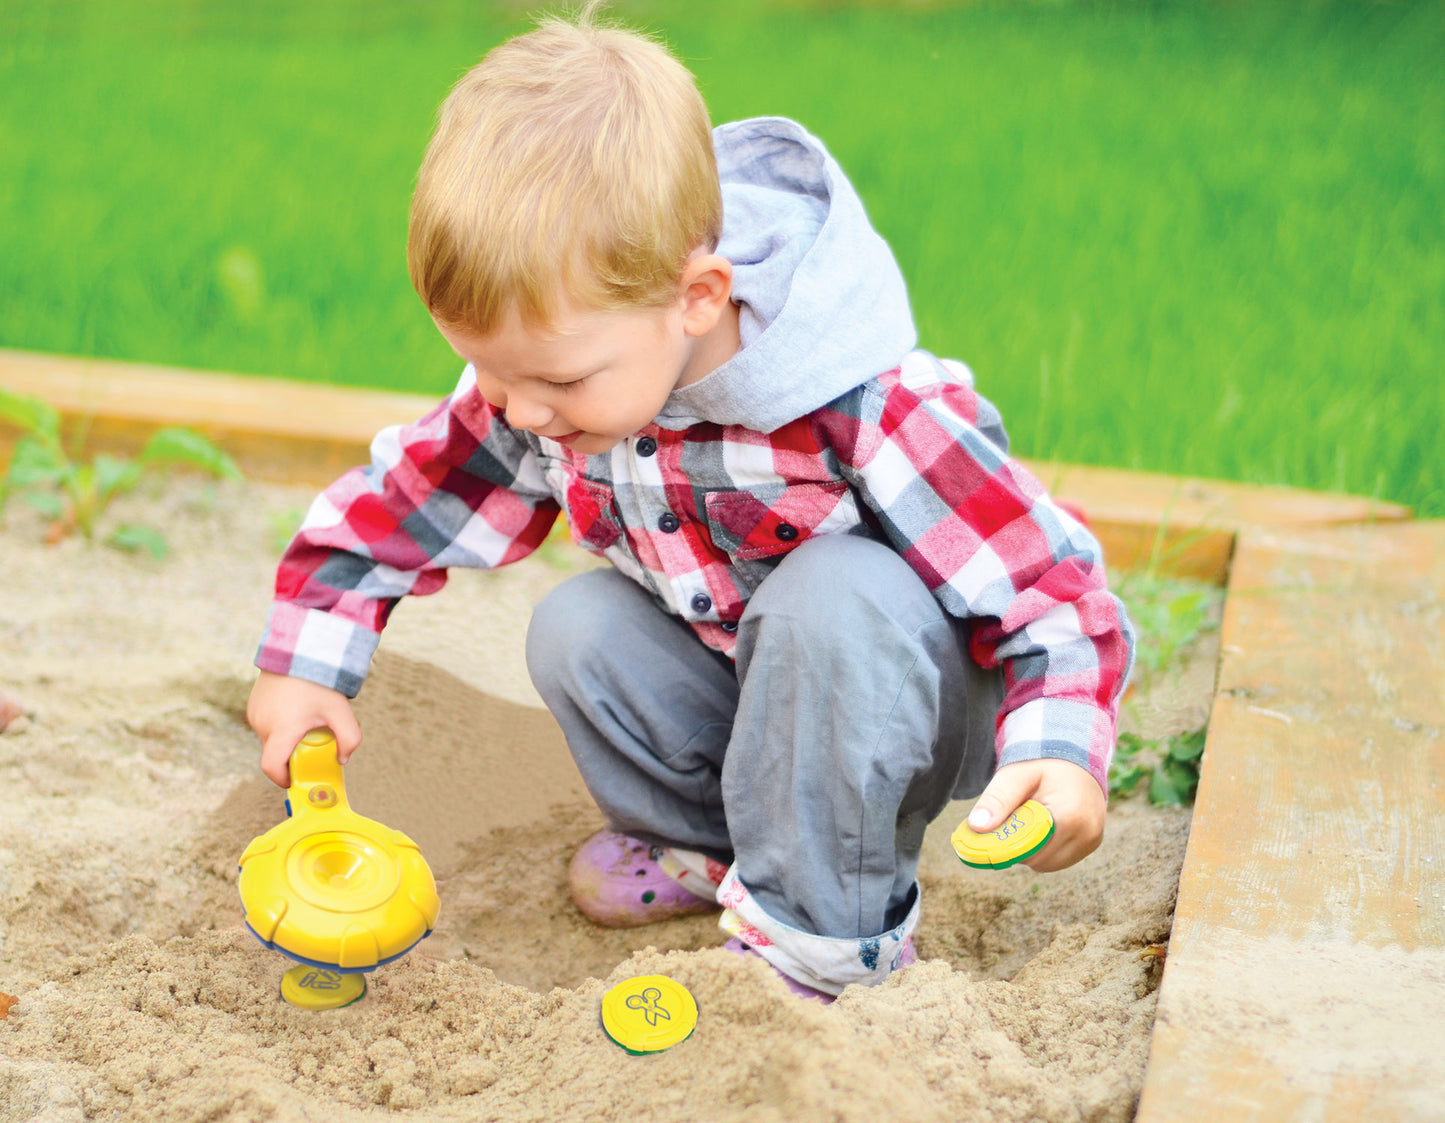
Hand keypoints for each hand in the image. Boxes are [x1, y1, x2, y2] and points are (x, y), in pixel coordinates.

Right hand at [246, 670, 361, 787]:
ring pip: (269, 739)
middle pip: (274, 754)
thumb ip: (349, 739)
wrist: (301, 649)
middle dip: (291, 756)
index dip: (283, 778)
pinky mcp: (252, 705)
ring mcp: (255, 714)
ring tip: (304, 720)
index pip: (271, 767)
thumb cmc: (320, 681)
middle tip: (312, 743)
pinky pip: (265, 725)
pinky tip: (294, 710)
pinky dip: (278, 726)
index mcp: (282, 729)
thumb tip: (342, 759)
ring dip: (285, 739)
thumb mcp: (341, 711)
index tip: (296, 778)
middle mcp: (263, 723)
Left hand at [966, 758, 1105, 871]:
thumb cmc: (1043, 764)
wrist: (1075, 756)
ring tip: (1028, 819)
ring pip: (1047, 864)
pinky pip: (1059, 859)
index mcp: (1070, 815)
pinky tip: (1041, 826)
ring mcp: (1092, 840)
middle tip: (1009, 821)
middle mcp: (1087, 832)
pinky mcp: (1091, 843)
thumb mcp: (1015, 775)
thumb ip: (996, 800)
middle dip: (1018, 846)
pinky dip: (1044, 849)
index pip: (1029, 849)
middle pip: (1037, 860)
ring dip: (1031, 849)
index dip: (1006, 844)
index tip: (991, 834)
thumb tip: (976, 826)